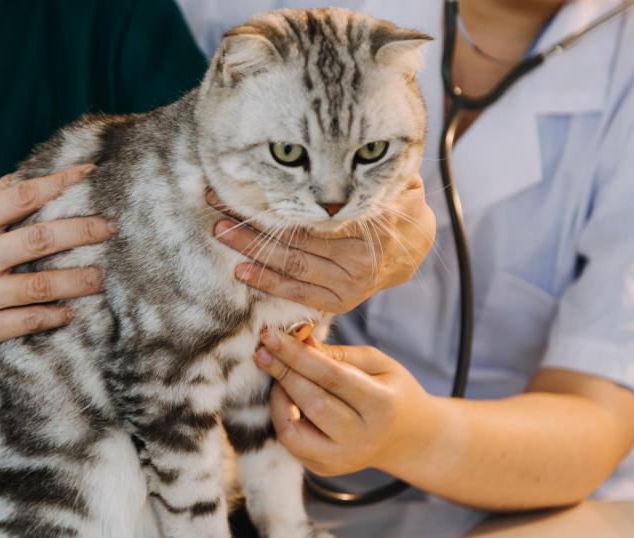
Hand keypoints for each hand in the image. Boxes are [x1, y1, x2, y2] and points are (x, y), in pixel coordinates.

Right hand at [0, 165, 116, 353]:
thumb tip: (29, 176)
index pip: (22, 196)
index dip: (60, 183)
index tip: (92, 174)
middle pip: (40, 239)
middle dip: (83, 231)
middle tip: (113, 228)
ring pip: (41, 284)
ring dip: (79, 279)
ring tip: (104, 276)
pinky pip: (28, 321)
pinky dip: (56, 315)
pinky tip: (75, 310)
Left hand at [210, 177, 434, 313]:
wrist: (414, 248)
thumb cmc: (395, 203)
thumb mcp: (393, 178)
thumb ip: (372, 166)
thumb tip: (347, 139)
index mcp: (373, 222)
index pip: (315, 211)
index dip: (276, 199)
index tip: (245, 185)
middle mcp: (360, 256)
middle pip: (298, 237)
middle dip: (254, 222)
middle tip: (219, 207)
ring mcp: (351, 282)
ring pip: (293, 264)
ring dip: (252, 250)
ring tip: (222, 233)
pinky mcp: (342, 301)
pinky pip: (299, 292)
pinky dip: (270, 282)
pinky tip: (242, 271)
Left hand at [252, 329, 433, 476]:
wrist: (407, 438)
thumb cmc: (390, 391)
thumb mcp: (378, 363)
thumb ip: (339, 354)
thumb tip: (300, 342)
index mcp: (382, 406)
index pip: (332, 377)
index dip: (298, 356)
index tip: (271, 336)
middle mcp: (362, 438)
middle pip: (312, 403)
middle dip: (283, 373)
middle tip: (263, 351)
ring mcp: (342, 459)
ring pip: (293, 432)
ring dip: (277, 400)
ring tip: (277, 376)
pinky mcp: (324, 469)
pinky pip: (291, 444)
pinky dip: (282, 417)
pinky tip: (286, 398)